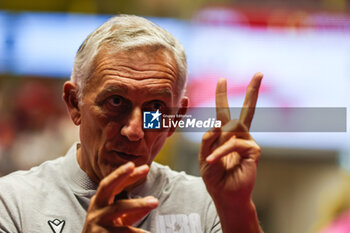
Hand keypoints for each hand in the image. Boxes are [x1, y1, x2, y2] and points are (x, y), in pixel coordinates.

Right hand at [82, 162, 157, 232]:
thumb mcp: (121, 220)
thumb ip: (134, 211)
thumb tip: (152, 201)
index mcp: (100, 202)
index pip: (113, 183)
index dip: (126, 173)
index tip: (143, 167)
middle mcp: (96, 209)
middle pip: (106, 186)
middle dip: (119, 175)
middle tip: (132, 166)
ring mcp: (97, 221)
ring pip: (118, 208)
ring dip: (138, 204)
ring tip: (154, 202)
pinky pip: (122, 231)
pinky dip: (137, 232)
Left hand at [199, 73, 262, 231]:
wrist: (225, 195)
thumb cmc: (215, 177)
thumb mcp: (204, 156)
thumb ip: (208, 139)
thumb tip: (218, 124)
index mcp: (225, 135)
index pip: (224, 111)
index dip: (222, 96)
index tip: (222, 80)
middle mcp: (238, 136)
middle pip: (246, 110)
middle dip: (253, 91)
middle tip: (259, 73)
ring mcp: (248, 142)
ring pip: (231, 130)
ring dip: (218, 146)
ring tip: (212, 162)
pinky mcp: (254, 151)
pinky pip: (235, 143)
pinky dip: (222, 152)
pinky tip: (216, 162)